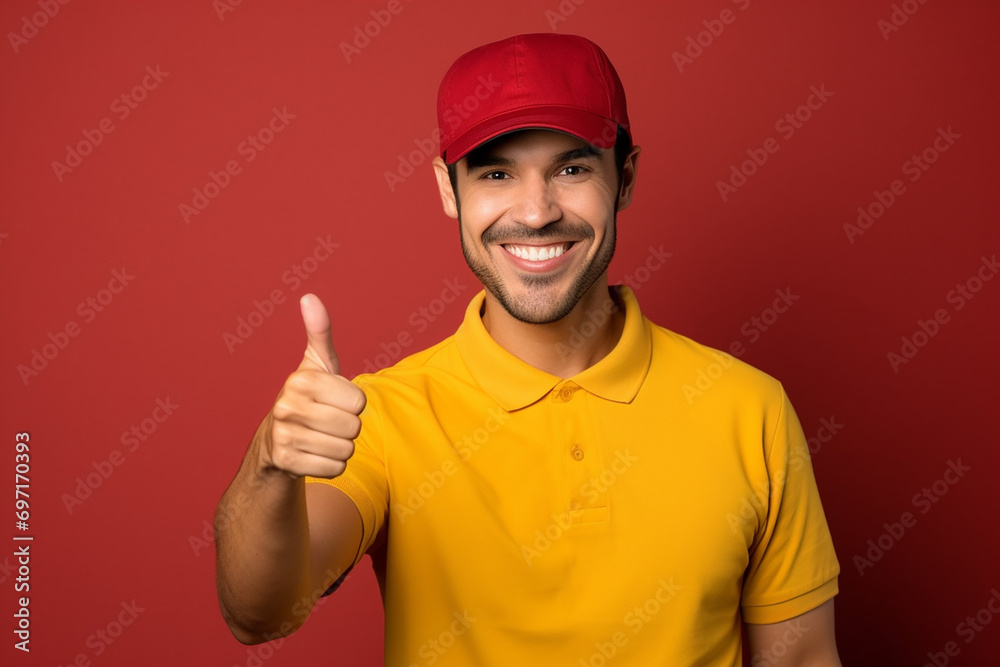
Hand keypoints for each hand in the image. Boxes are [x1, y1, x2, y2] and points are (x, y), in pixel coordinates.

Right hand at [259, 294, 366, 478]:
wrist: (276, 440)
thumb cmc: (309, 397)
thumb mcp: (317, 363)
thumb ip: (319, 331)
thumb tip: (310, 297)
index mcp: (301, 380)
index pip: (359, 401)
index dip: (353, 404)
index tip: (333, 401)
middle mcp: (287, 406)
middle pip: (354, 427)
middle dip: (348, 427)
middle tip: (328, 422)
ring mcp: (283, 436)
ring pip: (346, 449)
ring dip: (341, 446)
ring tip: (321, 437)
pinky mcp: (285, 462)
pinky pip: (336, 468)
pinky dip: (332, 464)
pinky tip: (315, 454)